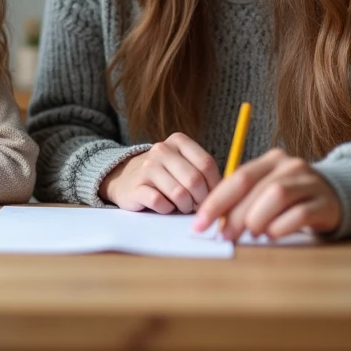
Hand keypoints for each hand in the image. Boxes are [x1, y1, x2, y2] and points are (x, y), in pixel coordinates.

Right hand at [100, 133, 221, 213]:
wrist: (124, 178)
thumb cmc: (163, 175)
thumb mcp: (183, 164)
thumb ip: (203, 172)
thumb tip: (226, 193)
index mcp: (178, 141)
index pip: (206, 163)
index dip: (215, 185)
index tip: (213, 196)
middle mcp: (161, 150)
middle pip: (194, 180)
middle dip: (200, 199)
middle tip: (197, 206)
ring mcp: (147, 168)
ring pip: (179, 194)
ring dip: (185, 206)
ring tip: (182, 206)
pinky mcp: (136, 187)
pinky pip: (160, 202)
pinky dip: (167, 209)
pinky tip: (165, 206)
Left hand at [191, 148, 341, 239]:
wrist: (338, 197)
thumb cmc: (293, 199)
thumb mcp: (267, 193)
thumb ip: (243, 202)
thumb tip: (214, 224)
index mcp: (270, 161)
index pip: (236, 178)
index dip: (215, 202)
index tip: (199, 224)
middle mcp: (289, 165)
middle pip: (253, 187)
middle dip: (233, 215)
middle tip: (224, 236)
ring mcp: (309, 182)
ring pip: (275, 195)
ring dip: (257, 219)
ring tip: (252, 235)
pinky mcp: (325, 202)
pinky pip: (299, 213)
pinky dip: (281, 227)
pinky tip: (273, 236)